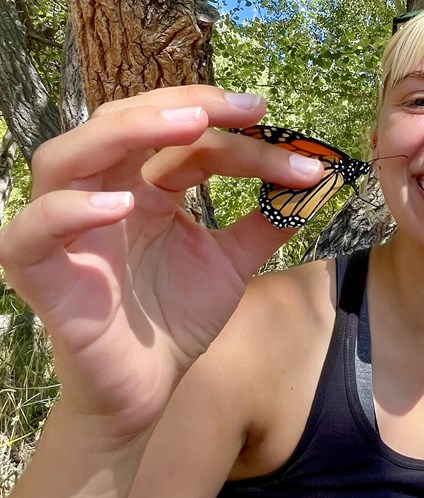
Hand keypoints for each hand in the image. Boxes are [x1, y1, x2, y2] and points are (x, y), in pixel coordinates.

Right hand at [0, 86, 323, 437]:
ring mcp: (66, 230)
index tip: (287, 132)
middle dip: (183, 106)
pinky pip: (34, 229)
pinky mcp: (39, 271)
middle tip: (245, 108)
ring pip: (66, 156)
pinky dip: (70, 210)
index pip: (183, 140)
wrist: (147, 390)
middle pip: (122, 123)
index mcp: (144, 188)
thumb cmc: (176, 319)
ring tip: (188, 126)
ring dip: (126, 131)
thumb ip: (265, 221)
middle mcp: (100, 195)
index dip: (233, 130)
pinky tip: (122, 206)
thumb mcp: (232, 263)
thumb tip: (316, 183)